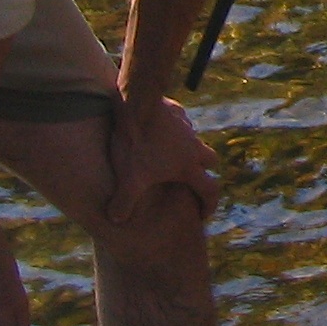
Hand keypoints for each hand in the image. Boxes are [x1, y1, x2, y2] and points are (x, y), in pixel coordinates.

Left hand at [108, 95, 220, 223]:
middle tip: (188, 178)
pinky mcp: (177, 114)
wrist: (137, 104)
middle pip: (211, 160)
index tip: (202, 215)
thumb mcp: (128, 178)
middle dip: (204, 170)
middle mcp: (193, 147)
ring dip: (187, 149)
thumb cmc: (135, 143)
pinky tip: (156, 134)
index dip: (209, 205)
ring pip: (195, 141)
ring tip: (166, 156)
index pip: (209, 190)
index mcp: (188, 167)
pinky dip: (174, 132)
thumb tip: (115, 220)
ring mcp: (187, 128)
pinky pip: (181, 125)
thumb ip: (124, 202)